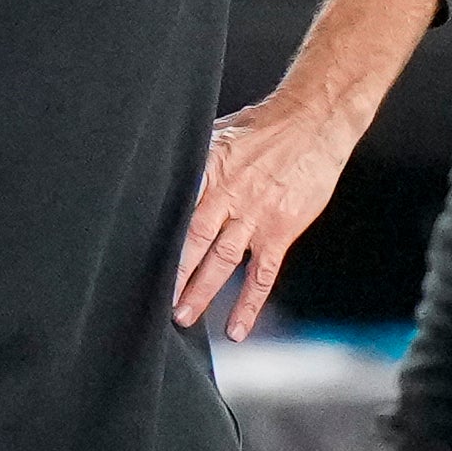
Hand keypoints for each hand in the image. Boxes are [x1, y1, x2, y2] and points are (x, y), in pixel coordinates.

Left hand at [172, 94, 359, 339]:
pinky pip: (262, 275)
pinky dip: (249, 304)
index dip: (158, 234)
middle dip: (174, 273)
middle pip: (194, 241)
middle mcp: (229, 195)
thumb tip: (168, 172)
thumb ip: (197, 158)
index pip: (177, 208)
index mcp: (210, 170)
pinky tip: (237, 327)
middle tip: (156, 300)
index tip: (138, 258)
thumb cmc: (266, 125)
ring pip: (222, 261)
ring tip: (184, 316)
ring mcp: (255, 216)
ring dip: (202, 291)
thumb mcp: (221, 131)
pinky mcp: (279, 231)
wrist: (313, 123)